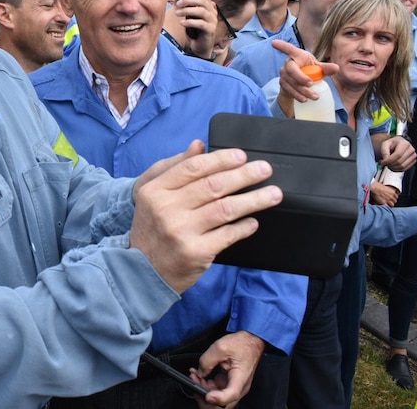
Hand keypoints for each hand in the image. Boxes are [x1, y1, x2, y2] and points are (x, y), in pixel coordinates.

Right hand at [129, 140, 280, 293]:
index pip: (193, 168)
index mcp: (155, 190)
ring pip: (225, 209)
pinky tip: (253, 221)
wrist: (143, 271)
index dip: (220, 159)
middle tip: (264, 170)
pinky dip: (244, 227)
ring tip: (273, 194)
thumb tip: (199, 146)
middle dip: (244, 175)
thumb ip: (175, 168)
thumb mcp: (153, 194)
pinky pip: (228, 235)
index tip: (242, 156)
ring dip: (254, 200)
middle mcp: (166, 209)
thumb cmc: (152, 228)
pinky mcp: (195, 252)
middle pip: (213, 186)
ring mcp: (181, 231)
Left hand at [176, 0, 218, 57]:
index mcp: (208, 6)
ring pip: (201, 11)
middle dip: (188, 0)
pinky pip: (200, 23)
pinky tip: (182, 23)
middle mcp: (212, 12)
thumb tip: (181, 0)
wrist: (200, 47)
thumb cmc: (194, 30)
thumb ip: (189, 8)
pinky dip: (190, 22)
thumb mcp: (191, 17)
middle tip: (178, 4)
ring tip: (177, 13)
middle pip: (202, 1)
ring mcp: (213, 21)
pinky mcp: (210, 30)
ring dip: (187, 11)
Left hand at [190, 331, 264, 408]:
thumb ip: (207, 360)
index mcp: (240, 379)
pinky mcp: (229, 384)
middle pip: (222, 403)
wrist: (250, 341)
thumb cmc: (242, 344)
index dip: (217, 398)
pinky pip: (216, 390)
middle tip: (195, 381)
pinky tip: (199, 376)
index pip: (230, 395)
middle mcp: (239, 387)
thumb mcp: (221, 347)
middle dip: (205, 395)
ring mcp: (234, 387)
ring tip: (194, 376)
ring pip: (217, 398)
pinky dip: (206, 385)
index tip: (207, 395)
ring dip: (203, 390)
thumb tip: (200, 372)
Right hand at [271, 40, 338, 117]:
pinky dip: (297, 95)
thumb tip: (336, 68)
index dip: (281, 46)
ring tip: (314, 96)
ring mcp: (283, 74)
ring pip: (291, 82)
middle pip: (291, 70)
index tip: (274, 42)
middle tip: (311, 84)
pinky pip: (289, 90)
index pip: (288, 49)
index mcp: (296, 55)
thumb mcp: (317, 67)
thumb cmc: (308, 69)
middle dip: (300, 77)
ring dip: (302, 90)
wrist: (299, 82)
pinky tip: (304, 99)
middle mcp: (287, 64)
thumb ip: (325, 67)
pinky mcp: (283, 84)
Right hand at [369, 180, 398, 206]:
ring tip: (386, 204)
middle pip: (395, 201)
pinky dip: (386, 206)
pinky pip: (387, 207)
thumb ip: (385, 188)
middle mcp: (391, 196)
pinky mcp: (384, 203)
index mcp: (392, 191)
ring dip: (390, 204)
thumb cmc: (376, 185)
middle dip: (392, 201)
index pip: (396, 196)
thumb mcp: (383, 185)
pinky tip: (383, 206)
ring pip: (392, 204)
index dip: (394, 197)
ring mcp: (388, 200)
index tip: (391, 197)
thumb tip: (384, 188)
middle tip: (388, 201)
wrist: (372, 188)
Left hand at [379, 135, 416, 171]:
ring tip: (387, 164)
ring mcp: (413, 156)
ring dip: (393, 168)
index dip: (389, 160)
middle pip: (400, 161)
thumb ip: (384, 151)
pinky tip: (392, 166)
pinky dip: (397, 169)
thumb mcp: (385, 144)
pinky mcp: (413, 161)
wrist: (398, 145)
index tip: (383, 162)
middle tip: (384, 164)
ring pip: (402, 166)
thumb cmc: (392, 144)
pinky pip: (404, 169)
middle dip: (390, 164)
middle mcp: (411, 150)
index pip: (398, 154)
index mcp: (404, 144)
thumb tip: (385, 160)